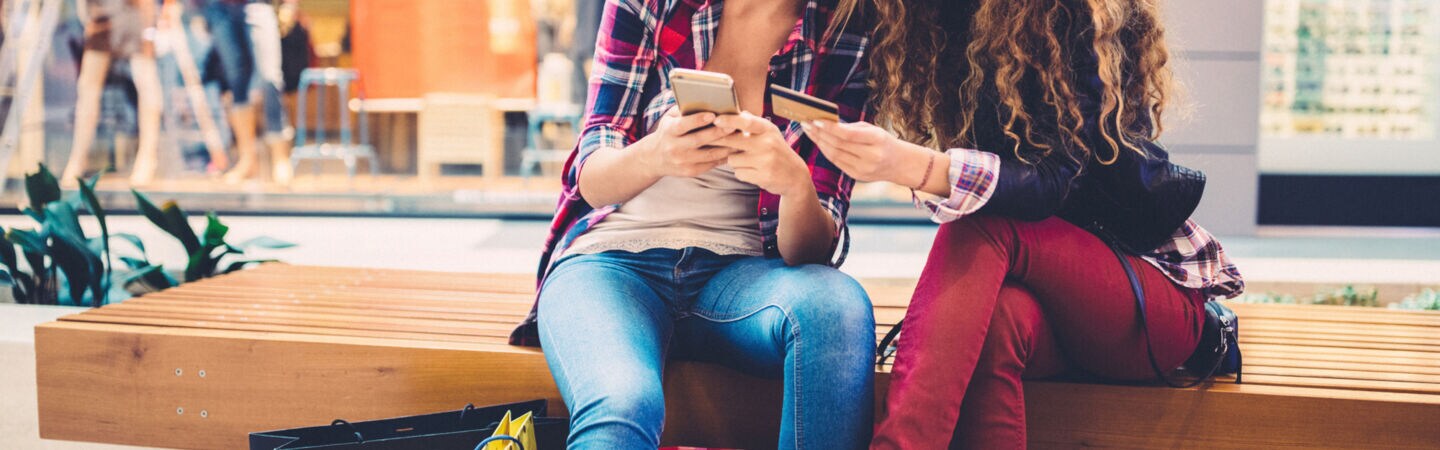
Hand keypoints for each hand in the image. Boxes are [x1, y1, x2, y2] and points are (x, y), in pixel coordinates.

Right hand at [637, 108, 737, 177]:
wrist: (654, 159)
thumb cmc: (668, 132)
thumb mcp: (669, 118)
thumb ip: (683, 109)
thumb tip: (704, 99)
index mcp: (669, 131)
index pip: (683, 125)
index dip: (697, 120)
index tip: (712, 114)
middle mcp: (674, 148)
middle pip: (699, 140)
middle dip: (717, 132)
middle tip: (733, 125)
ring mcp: (682, 162)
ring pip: (709, 154)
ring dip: (726, 146)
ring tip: (739, 137)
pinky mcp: (690, 172)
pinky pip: (710, 164)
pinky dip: (723, 156)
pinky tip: (734, 149)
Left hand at [714, 112, 811, 196]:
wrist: (795, 175)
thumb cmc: (777, 151)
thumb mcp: (769, 133)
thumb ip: (752, 123)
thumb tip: (736, 112)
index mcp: (768, 129)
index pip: (746, 122)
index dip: (729, 121)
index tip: (716, 120)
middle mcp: (768, 143)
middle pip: (733, 140)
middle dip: (719, 141)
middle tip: (709, 140)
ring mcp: (765, 161)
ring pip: (732, 159)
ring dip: (734, 161)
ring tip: (747, 161)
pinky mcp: (763, 176)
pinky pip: (738, 173)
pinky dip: (741, 172)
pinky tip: (752, 171)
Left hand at [803, 120, 928, 183]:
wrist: (899, 164)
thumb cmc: (883, 141)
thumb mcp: (873, 130)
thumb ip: (851, 128)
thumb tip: (825, 123)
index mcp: (877, 140)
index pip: (848, 135)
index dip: (830, 128)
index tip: (815, 119)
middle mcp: (871, 156)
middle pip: (838, 145)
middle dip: (819, 133)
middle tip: (806, 123)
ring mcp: (863, 169)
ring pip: (834, 155)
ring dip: (819, 142)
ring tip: (809, 131)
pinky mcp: (857, 176)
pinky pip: (836, 162)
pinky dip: (825, 151)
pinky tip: (818, 141)